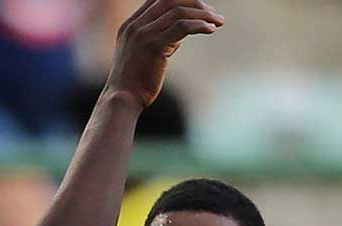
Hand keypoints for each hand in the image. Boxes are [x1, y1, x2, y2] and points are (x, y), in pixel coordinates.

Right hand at [106, 0, 224, 105]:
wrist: (122, 99)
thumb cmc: (134, 83)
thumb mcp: (142, 55)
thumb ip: (158, 40)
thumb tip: (179, 36)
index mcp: (130, 25)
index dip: (183, 0)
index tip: (201, 7)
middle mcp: (135, 26)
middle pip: (171, 0)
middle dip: (196, 4)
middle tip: (214, 14)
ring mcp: (143, 34)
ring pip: (179, 12)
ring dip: (203, 15)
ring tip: (219, 21)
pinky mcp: (154, 46)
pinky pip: (182, 27)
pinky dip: (200, 25)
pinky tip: (211, 29)